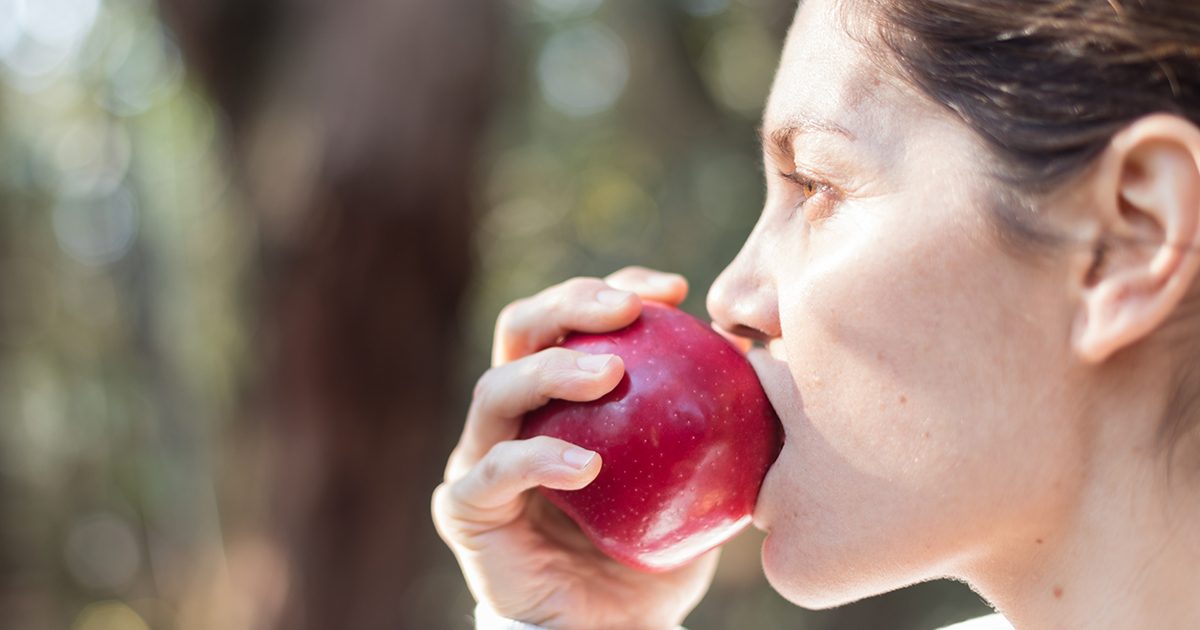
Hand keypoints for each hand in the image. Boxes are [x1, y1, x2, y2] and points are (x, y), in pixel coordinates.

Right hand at [432, 267, 719, 629]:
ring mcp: (482, 459)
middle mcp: (513, 416)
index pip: (573, 319)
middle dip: (571, 303)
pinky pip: (493, 473)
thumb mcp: (699, 475)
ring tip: (611, 376)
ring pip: (495, 389)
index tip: (675, 292)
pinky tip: (586, 465)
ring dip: (552, 371)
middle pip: (520, 329)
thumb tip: (760, 350)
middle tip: (629, 311)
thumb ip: (717, 416)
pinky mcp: (467, 511)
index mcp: (558, 395)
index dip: (614, 289)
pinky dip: (537, 459)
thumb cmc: (655, 547)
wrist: (619, 629)